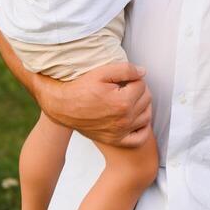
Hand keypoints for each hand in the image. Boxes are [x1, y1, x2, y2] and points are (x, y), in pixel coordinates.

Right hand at [34, 62, 152, 147]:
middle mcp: (124, 119)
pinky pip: (139, 138)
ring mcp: (120, 132)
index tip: (124, 79)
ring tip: (131, 99)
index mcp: (122, 102)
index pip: (142, 85)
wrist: (62, 106)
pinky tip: (136, 118)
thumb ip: (125, 70)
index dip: (134, 78)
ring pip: (146, 116)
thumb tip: (143, 72)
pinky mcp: (116, 140)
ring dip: (143, 106)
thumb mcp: (101, 73)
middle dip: (139, 90)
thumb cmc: (80, 88)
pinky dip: (143, 129)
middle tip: (127, 86)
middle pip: (146, 100)